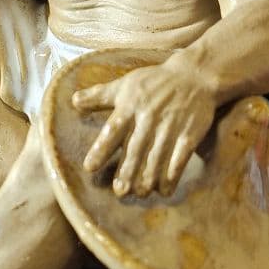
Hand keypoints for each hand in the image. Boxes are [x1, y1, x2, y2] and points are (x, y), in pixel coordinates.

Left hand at [71, 62, 217, 197]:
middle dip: (127, 172)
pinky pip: (179, 159)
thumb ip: (100, 94)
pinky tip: (164, 189)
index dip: (101, 149)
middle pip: (135, 149)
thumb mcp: (126, 83)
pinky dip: (171, 176)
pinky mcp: (189, 134)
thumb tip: (73, 101)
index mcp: (130, 105)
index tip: (90, 167)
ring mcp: (170, 127)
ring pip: (156, 158)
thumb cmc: (155, 81)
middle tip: (119, 192)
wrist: (194, 75)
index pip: (113, 130)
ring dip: (148, 179)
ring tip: (140, 193)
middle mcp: (148, 117)